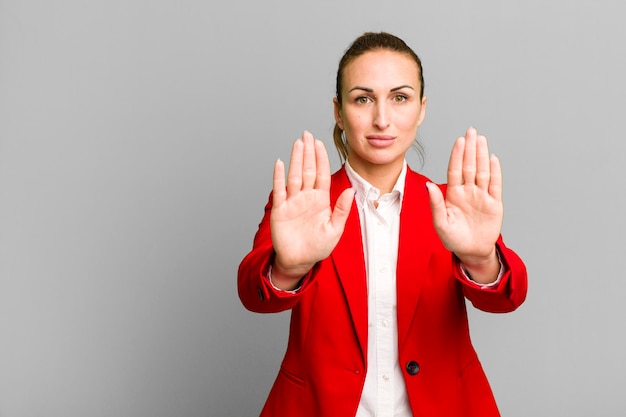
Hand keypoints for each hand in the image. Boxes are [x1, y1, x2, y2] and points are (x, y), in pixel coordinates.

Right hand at [270, 131, 353, 287]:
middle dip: (308, 152)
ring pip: (294, 176)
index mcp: (320, 200)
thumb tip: (350, 190)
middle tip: (307, 134)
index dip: (321, 158)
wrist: (300, 261)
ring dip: (296, 160)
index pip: (321, 174)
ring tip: (297, 143)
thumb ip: (341, 210)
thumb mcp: (335, 229)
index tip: (320, 143)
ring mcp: (292, 202)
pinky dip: (279, 177)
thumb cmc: (318, 247)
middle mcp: (306, 197)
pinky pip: (280, 190)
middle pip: (307, 170)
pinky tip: (280, 163)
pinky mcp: (280, 210)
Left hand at [426, 127, 501, 281]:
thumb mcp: (440, 223)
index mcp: (453, 194)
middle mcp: (468, 191)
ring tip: (481, 139)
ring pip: (482, 171)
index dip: (457, 155)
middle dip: (470, 148)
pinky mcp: (494, 204)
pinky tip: (493, 158)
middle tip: (471, 131)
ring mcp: (481, 196)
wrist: (471, 252)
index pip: (455, 170)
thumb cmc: (453, 238)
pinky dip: (495, 172)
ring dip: (482, 155)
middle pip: (469, 166)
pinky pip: (495, 185)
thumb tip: (428, 185)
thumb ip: (435, 204)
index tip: (459, 141)